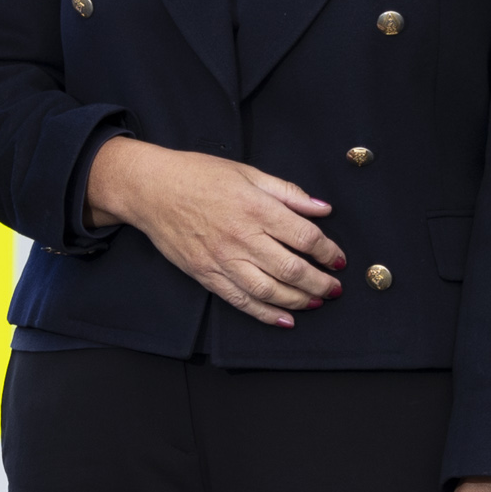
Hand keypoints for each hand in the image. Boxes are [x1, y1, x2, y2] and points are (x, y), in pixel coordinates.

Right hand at [86, 137, 342, 325]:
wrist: (151, 189)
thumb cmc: (198, 175)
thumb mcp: (248, 172)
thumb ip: (288, 192)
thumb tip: (323, 209)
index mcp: (256, 208)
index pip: (305, 237)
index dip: (328, 252)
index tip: (339, 259)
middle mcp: (241, 237)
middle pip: (292, 269)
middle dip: (320, 283)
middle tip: (335, 288)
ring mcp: (222, 260)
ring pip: (269, 291)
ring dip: (298, 301)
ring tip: (316, 302)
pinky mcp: (206, 275)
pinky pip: (240, 301)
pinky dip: (265, 314)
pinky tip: (284, 319)